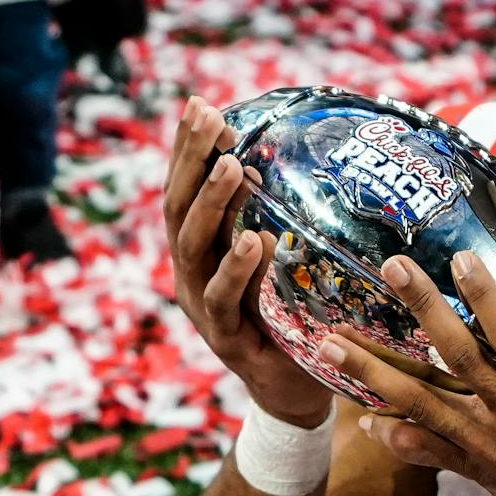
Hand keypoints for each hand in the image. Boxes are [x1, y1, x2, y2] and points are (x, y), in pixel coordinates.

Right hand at [165, 97, 334, 427]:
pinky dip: (236, 271)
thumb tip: (315, 160)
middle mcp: (193, 275)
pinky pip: (226, 302)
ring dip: (211, 206)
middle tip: (212, 120)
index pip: (185, 190)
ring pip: (194, 250)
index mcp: (201, 251)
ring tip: (228, 168)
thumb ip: (284, 218)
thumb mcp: (285, 261)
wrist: (295, 392)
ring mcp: (205, 309)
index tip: (200, 104)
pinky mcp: (227, 341)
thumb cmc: (294, 316)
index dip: (187, 149)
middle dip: (192, 162)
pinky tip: (252, 242)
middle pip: (180, 210)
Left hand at [320, 246, 495, 495]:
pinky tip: (362, 416)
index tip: (459, 260)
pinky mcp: (474, 468)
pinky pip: (427, 451)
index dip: (486, 300)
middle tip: (390, 269)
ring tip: (331, 343)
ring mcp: (490, 445)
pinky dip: (394, 436)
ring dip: (376, 374)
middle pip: (460, 360)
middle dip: (423, 312)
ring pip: (426, 405)